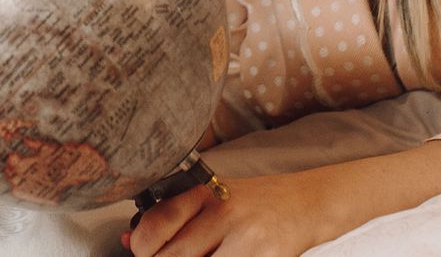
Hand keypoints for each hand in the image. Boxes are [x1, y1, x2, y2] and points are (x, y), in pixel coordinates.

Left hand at [122, 141, 440, 255]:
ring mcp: (246, 239)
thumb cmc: (257, 201)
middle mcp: (224, 211)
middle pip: (172, 256)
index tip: (139, 249)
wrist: (310, 202)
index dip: (143, 244)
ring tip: (206, 253)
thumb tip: (130, 243)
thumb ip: (174, 217)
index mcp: (206, 191)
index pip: (157, 221)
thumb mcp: (215, 196)